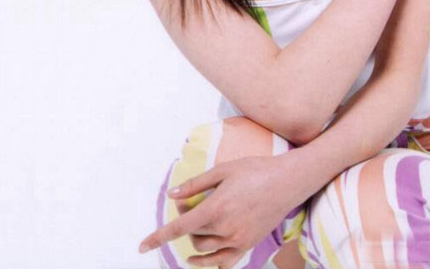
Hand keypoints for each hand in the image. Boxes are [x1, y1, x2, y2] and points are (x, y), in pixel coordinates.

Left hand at [138, 154, 300, 264]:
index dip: (158, 237)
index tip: (142, 246)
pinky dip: (209, 262)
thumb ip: (194, 185)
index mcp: (216, 208)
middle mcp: (226, 229)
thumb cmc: (253, 171)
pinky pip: (223, 262)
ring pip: (204, 248)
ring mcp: (238, 240)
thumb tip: (172, 195)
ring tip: (201, 215)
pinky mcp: (248, 245)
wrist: (287, 182)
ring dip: (195, 235)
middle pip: (191, 234)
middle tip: (189, 200)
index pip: (179, 228)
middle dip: (184, 218)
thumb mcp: (221, 171)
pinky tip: (198, 258)